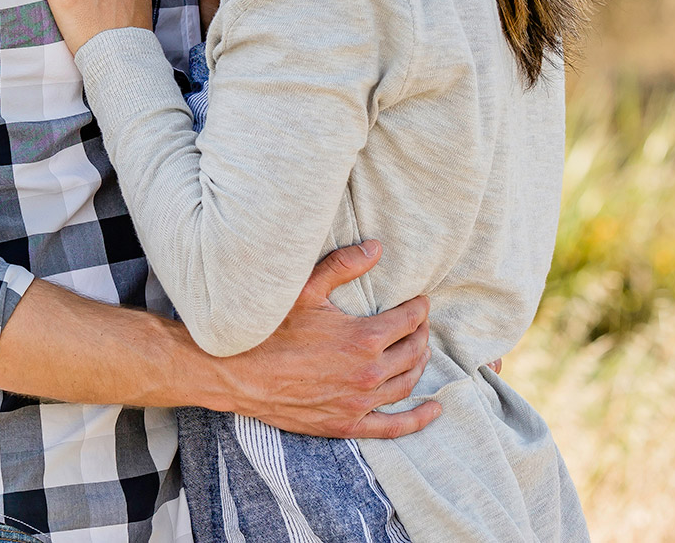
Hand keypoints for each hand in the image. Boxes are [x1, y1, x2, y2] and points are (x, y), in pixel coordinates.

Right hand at [206, 241, 440, 439]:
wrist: (240, 374)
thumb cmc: (271, 329)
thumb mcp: (306, 288)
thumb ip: (344, 265)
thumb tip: (376, 247)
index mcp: (364, 338)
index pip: (408, 320)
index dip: (418, 308)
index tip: (419, 301)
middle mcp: (369, 373)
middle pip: (413, 351)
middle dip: (421, 333)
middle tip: (420, 323)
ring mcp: (360, 403)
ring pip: (407, 383)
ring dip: (419, 365)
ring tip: (420, 351)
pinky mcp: (347, 424)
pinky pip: (393, 426)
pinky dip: (418, 419)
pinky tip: (434, 409)